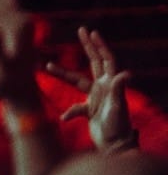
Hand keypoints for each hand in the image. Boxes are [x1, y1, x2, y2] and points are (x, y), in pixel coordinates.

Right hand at [45, 27, 133, 148]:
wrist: (114, 145)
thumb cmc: (117, 126)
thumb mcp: (117, 107)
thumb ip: (118, 89)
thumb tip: (126, 73)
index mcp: (110, 84)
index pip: (105, 60)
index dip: (99, 46)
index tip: (91, 33)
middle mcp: (104, 87)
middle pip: (93, 62)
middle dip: (87, 46)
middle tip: (81, 30)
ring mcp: (96, 97)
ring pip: (77, 81)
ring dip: (63, 74)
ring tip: (47, 66)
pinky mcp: (89, 109)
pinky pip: (75, 106)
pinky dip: (69, 112)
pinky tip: (65, 119)